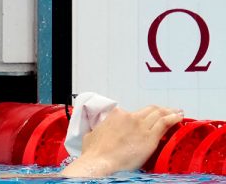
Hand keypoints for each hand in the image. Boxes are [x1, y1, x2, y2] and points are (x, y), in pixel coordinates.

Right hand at [62, 105, 182, 176]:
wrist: (100, 162)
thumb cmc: (94, 153)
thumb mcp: (92, 135)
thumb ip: (100, 130)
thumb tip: (99, 132)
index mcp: (116, 115)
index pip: (133, 112)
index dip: (143, 115)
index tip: (147, 118)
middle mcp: (129, 117)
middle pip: (149, 110)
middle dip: (160, 109)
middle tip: (167, 111)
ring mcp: (140, 126)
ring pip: (159, 114)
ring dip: (169, 112)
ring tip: (177, 112)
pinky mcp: (150, 137)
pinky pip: (165, 123)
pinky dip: (173, 118)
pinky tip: (179, 118)